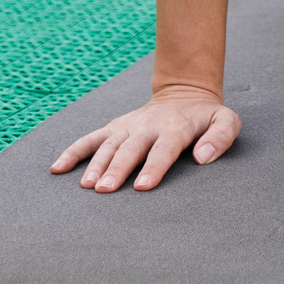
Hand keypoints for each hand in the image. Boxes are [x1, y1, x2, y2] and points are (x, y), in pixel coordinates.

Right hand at [48, 85, 239, 191]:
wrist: (184, 93)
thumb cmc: (206, 116)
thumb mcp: (226, 120)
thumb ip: (221, 136)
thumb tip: (204, 156)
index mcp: (175, 128)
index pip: (163, 150)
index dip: (153, 168)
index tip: (142, 186)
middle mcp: (147, 126)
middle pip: (129, 150)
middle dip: (117, 170)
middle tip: (104, 190)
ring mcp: (127, 127)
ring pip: (107, 146)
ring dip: (95, 165)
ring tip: (86, 185)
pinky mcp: (114, 128)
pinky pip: (89, 139)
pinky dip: (72, 152)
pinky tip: (57, 168)